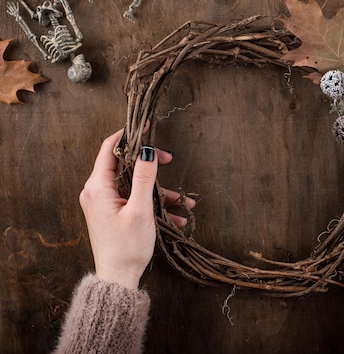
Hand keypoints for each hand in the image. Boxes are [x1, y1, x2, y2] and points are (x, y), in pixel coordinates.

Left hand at [79, 129, 194, 288]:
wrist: (118, 279)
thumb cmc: (126, 247)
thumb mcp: (140, 210)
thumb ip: (145, 178)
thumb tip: (148, 150)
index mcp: (98, 187)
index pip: (109, 149)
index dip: (128, 135)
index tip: (145, 127)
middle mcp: (98, 192)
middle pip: (125, 164)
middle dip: (150, 164)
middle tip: (169, 160)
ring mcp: (106, 203)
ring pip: (135, 184)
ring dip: (160, 190)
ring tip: (183, 200)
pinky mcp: (115, 213)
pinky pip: (137, 200)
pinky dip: (155, 205)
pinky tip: (177, 217)